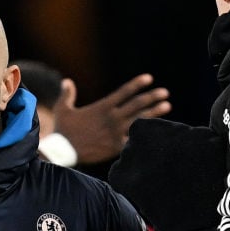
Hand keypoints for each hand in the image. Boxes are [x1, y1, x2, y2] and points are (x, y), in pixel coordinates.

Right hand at [54, 74, 170, 164]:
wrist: (62, 152)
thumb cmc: (62, 130)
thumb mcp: (62, 109)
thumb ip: (67, 94)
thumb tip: (66, 81)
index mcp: (102, 107)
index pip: (124, 92)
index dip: (137, 84)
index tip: (149, 78)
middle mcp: (112, 118)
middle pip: (137, 104)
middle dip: (152, 96)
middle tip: (164, 93)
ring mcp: (115, 132)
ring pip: (140, 120)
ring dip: (155, 112)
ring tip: (167, 106)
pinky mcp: (116, 146)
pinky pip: (134, 139)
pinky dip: (145, 134)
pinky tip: (156, 130)